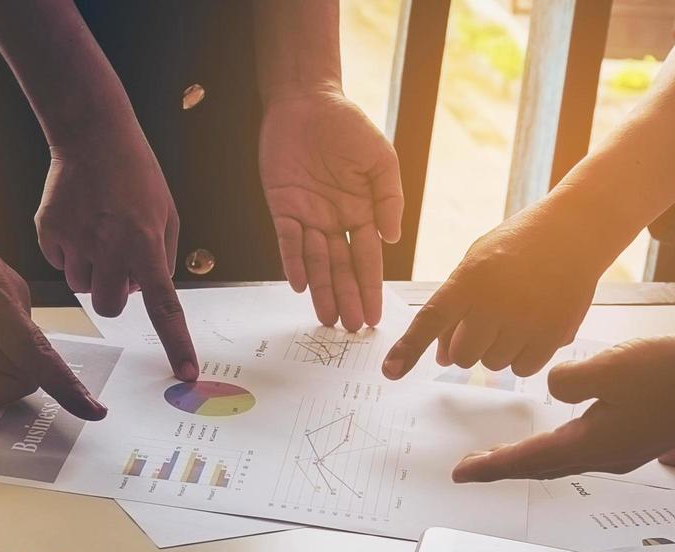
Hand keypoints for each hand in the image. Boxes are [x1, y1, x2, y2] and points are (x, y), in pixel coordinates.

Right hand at [37, 121, 196, 379]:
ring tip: (98, 231)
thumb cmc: (136, 174)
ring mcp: (75, 239)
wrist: (91, 133)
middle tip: (117, 264)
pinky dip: (68, 250)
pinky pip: (59, 262)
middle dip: (114, 294)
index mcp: (145, 244)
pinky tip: (78, 220)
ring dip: (92, 270)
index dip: (176, 343)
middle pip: (110, 306)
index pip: (165, 307)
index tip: (185, 373)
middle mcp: (109, 246)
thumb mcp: (167, 214)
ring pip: (81, 286)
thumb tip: (146, 292)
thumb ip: (163, 259)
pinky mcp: (48, 230)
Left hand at [259, 90, 403, 330]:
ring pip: (315, 262)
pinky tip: (301, 285)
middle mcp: (334, 221)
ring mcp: (307, 216)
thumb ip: (390, 199)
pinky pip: (287, 241)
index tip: (374, 316)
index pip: (368, 259)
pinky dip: (293, 262)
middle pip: (341, 268)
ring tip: (328, 318)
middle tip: (350, 328)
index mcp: (362, 212)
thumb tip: (392, 238)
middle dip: (346, 298)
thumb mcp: (381, 159)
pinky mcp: (282, 207)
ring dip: (321, 291)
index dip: (370, 287)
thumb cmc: (347, 125)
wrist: (306, 100)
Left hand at [381, 191, 603, 379]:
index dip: (409, 349)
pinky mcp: (553, 336)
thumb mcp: (477, 263)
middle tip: (486, 321)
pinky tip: (531, 327)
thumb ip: (454, 308)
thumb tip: (441, 358)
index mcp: (469, 279)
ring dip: (497, 349)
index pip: (431, 319)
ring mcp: (525, 321)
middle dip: (467, 345)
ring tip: (514, 316)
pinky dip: (522, 356)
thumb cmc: (518, 245)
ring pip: (492, 365)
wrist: (574, 232)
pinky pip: (523, 369)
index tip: (391, 371)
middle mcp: (495, 303)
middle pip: (462, 355)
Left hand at [451, 334, 674, 482]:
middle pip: (543, 466)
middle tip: (472, 470)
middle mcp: (607, 456)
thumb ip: (571, 379)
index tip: (460, 474)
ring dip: (533, 458)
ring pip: (566, 458)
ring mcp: (628, 449)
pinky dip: (562, 444)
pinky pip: (589, 446)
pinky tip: (563, 431)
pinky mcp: (645, 436)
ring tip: (507, 455)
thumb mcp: (614, 367)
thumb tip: (553, 387)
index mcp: (593, 445)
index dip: (492, 466)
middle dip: (506, 467)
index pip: (528, 459)